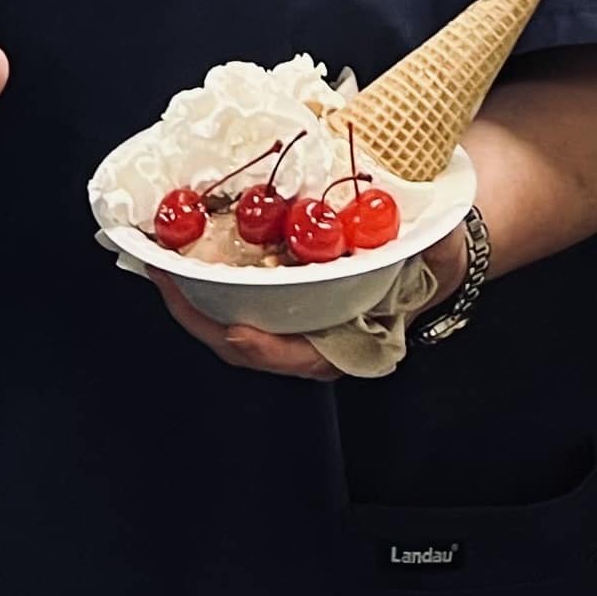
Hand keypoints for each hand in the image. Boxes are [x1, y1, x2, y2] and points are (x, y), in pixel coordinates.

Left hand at [142, 224, 465, 380]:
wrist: (430, 246)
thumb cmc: (433, 255)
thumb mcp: (438, 252)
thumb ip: (432, 248)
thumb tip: (429, 236)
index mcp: (353, 342)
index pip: (303, 358)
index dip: (266, 349)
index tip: (237, 331)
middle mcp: (313, 337)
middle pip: (246, 344)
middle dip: (201, 315)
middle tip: (166, 277)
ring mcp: (290, 319)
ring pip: (230, 322)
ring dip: (192, 297)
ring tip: (157, 261)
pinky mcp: (275, 297)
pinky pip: (233, 296)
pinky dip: (203, 278)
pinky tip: (180, 251)